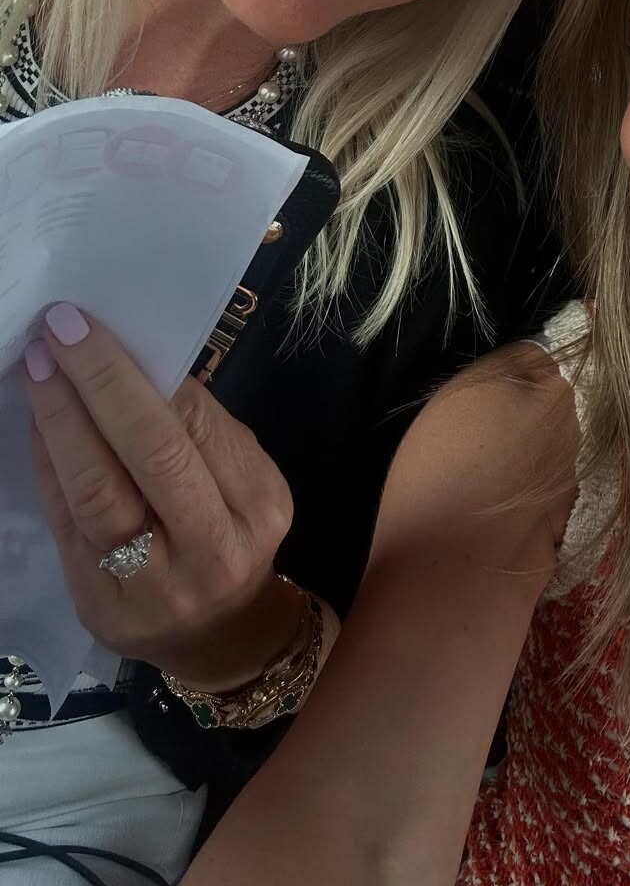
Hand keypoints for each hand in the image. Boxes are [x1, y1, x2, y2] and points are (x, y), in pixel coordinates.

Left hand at [23, 303, 298, 689]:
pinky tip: (39, 423)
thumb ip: (198, 430)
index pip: (196, 425)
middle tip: (61, 331)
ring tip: (39, 368)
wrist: (221, 635)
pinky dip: (50, 465)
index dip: (142, 373)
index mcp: (258, 504)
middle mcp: (213, 547)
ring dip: (61, 419)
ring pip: (98, 491)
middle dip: (101, 382)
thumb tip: (137, 363)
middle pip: (152, 452)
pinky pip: (67, 522)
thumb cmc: (233, 535)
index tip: (96, 327)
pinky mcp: (101, 606)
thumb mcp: (241, 479)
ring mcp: (154, 585)